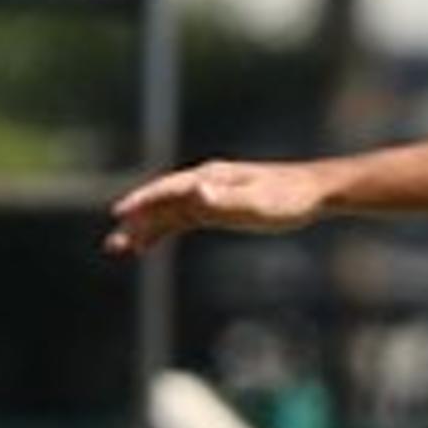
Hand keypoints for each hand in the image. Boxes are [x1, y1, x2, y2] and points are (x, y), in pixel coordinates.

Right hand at [102, 160, 334, 256]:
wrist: (314, 192)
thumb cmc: (288, 198)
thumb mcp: (258, 203)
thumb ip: (225, 199)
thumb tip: (196, 192)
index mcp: (211, 178)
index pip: (168, 189)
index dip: (143, 201)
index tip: (120, 214)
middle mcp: (205, 183)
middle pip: (162, 203)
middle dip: (137, 222)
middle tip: (113, 245)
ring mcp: (210, 194)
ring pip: (169, 212)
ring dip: (146, 229)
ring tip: (123, 249)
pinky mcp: (218, 207)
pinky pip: (183, 219)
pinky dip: (165, 230)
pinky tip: (151, 244)